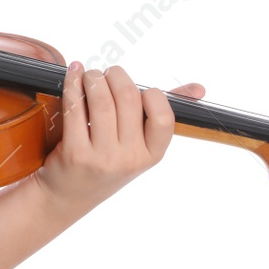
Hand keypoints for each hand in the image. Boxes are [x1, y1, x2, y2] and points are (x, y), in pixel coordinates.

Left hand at [30, 62, 205, 217]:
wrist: (69, 195)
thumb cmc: (108, 163)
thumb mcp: (140, 147)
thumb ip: (163, 116)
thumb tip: (199, 89)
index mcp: (153, 155)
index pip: (164, 117)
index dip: (150, 94)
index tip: (137, 90)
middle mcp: (130, 158)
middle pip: (128, 98)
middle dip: (115, 76)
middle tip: (106, 74)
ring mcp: (102, 158)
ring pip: (101, 100)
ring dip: (93, 77)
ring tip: (89, 75)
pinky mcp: (75, 153)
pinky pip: (75, 108)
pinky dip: (72, 85)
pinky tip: (73, 75)